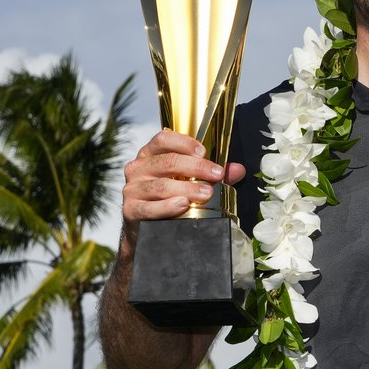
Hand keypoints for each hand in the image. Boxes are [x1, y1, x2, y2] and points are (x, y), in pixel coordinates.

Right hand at [121, 129, 245, 228]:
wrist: (146, 229)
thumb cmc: (168, 198)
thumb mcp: (186, 181)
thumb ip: (210, 173)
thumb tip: (237, 170)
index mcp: (150, 154)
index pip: (163, 139)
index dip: (184, 143)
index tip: (204, 152)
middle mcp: (138, 168)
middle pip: (167, 162)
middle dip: (196, 168)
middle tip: (216, 175)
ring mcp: (132, 190)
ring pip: (162, 186)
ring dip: (187, 189)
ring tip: (206, 193)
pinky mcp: (131, 210)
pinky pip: (150, 208)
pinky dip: (168, 206)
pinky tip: (182, 205)